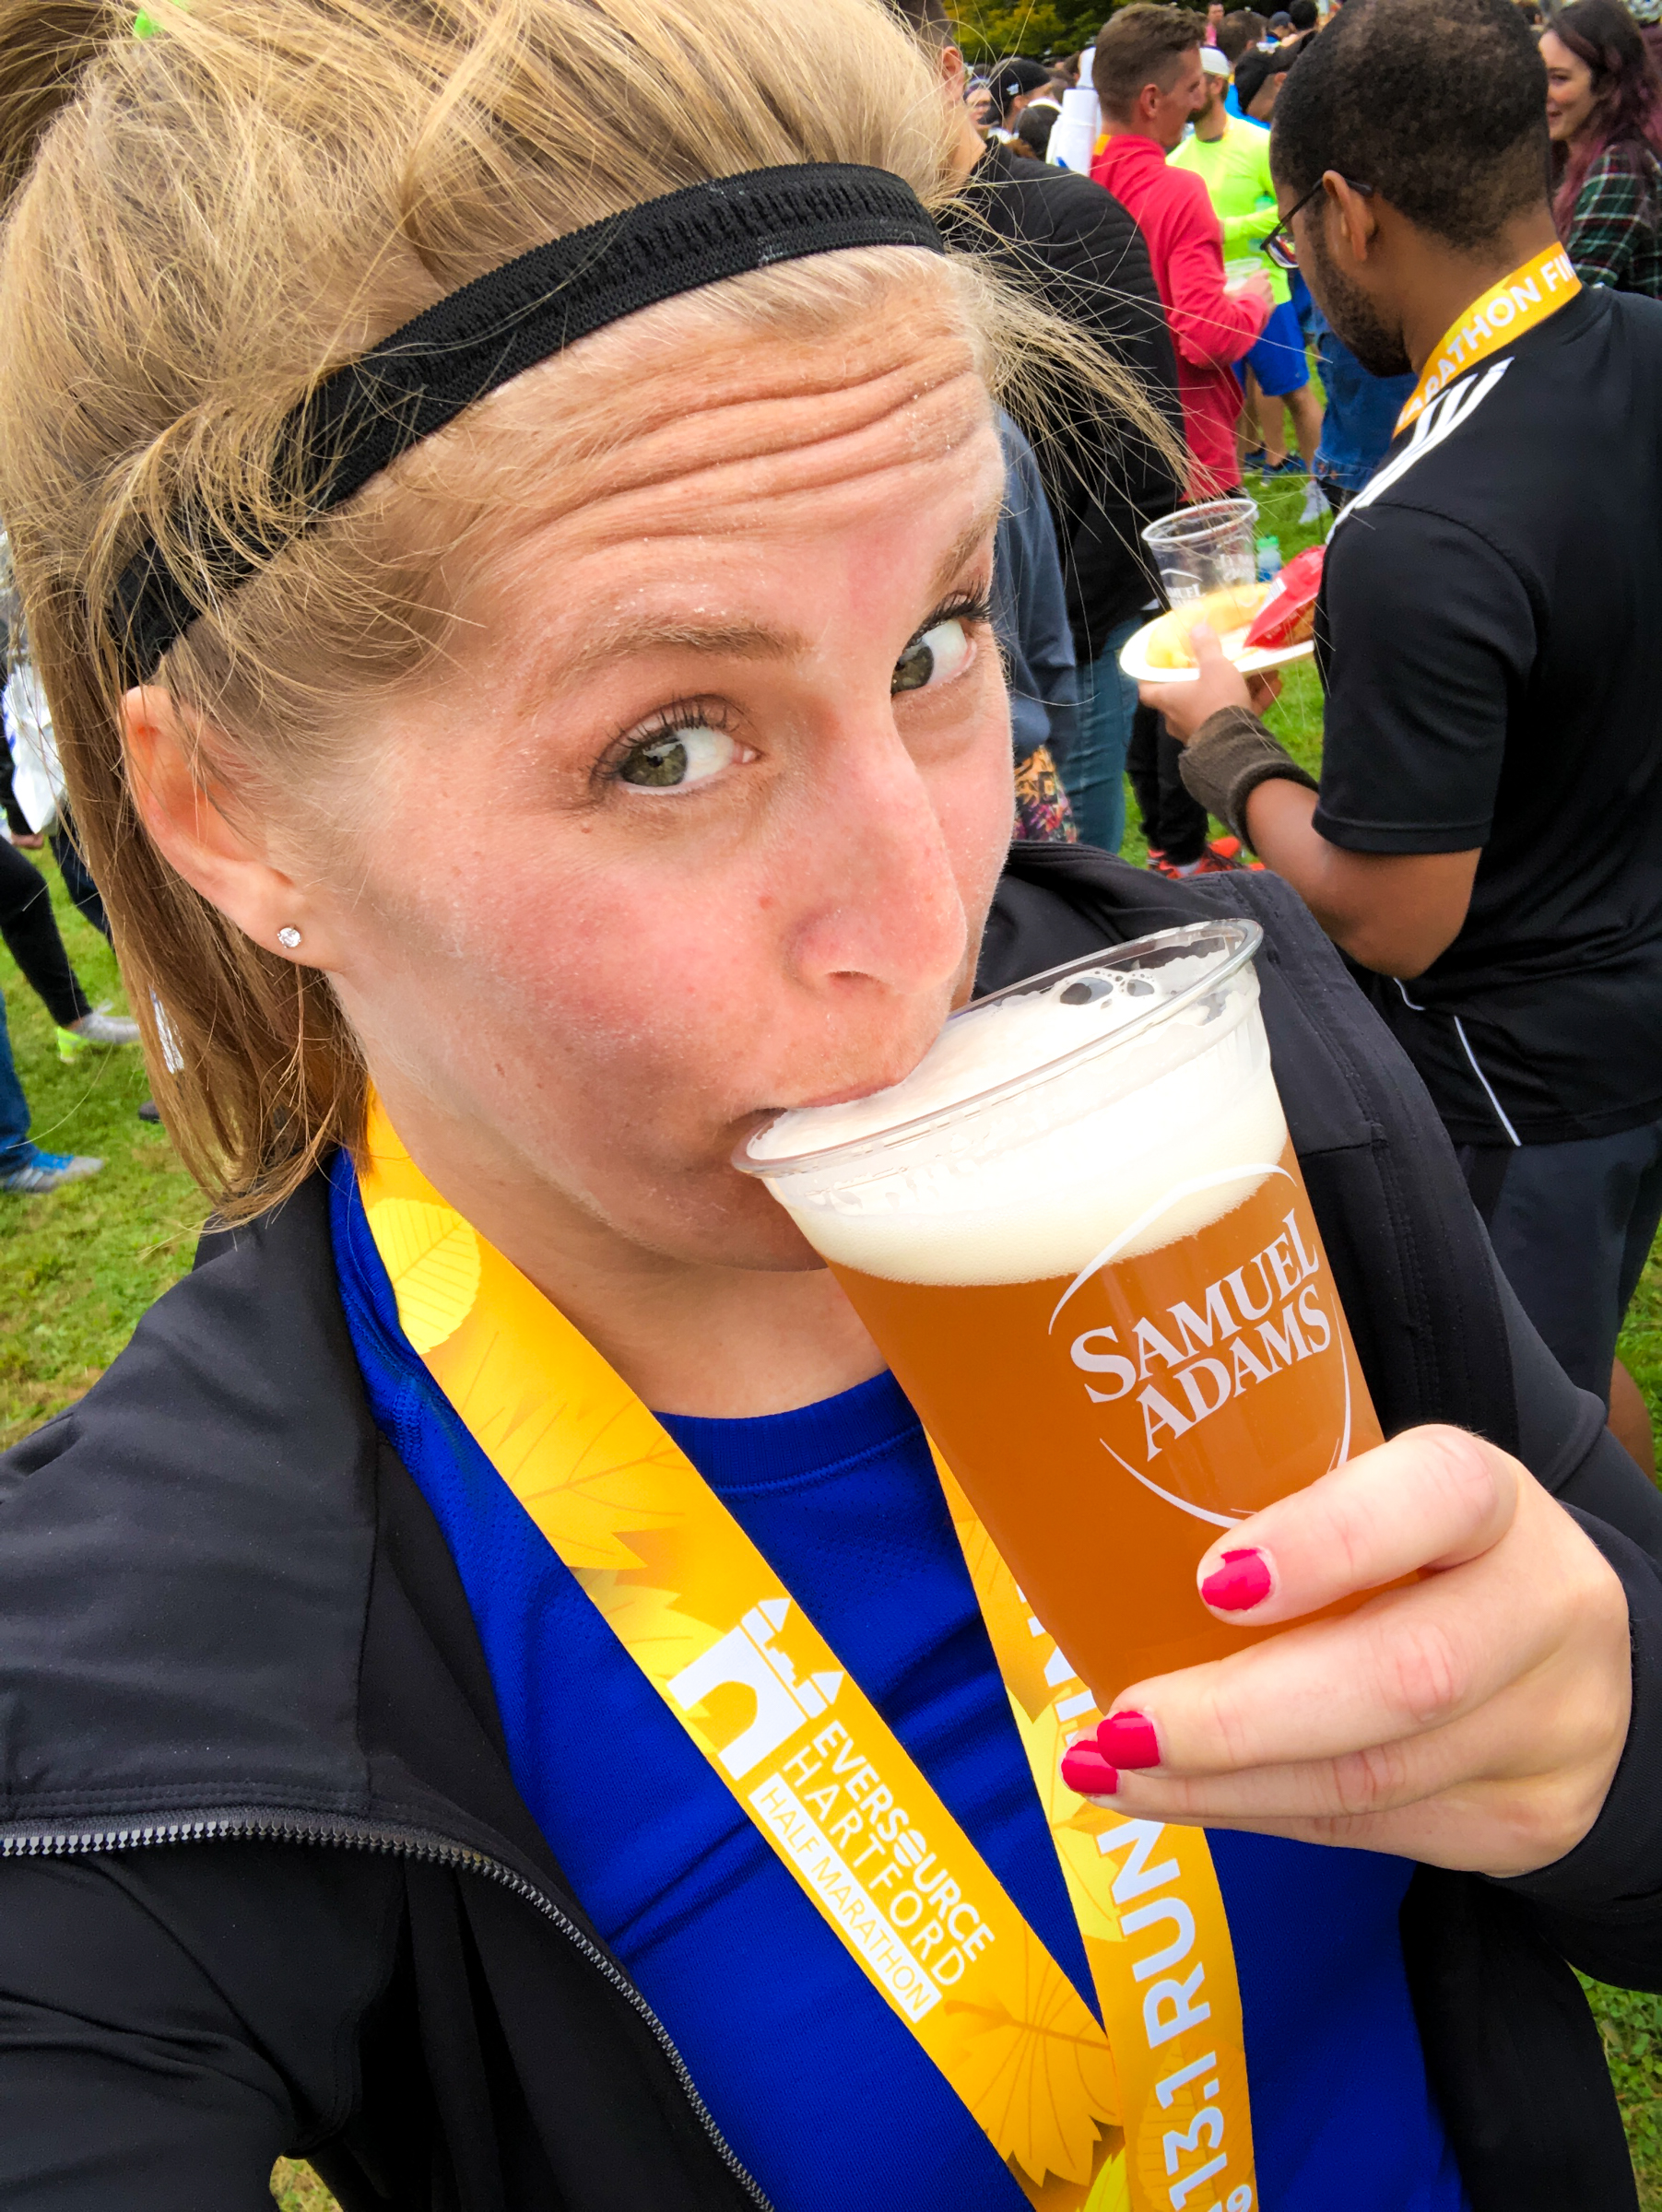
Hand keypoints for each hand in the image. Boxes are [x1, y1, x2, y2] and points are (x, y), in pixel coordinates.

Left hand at [1059, 1426, 1631, 1876]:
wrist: (1564, 1652)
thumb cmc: (1418, 1551)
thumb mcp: (1379, 1494)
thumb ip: (1279, 1502)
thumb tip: (1095, 1532)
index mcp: (1493, 1495)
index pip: (1434, 1495)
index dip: (1326, 1539)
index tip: (1212, 1581)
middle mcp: (1547, 1603)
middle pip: (1407, 1673)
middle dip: (1241, 1714)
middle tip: (1123, 1724)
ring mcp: (1554, 1725)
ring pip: (1376, 1776)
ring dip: (1223, 1783)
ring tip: (1111, 1768)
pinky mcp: (1532, 1818)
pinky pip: (1372, 1828)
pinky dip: (1257, 1814)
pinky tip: (1176, 1797)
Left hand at [1137, 621, 1259, 741]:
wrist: (1236, 745)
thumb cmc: (1217, 700)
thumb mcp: (1214, 666)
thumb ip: (1206, 647)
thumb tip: (1197, 628)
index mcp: (1169, 700)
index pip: (1148, 691)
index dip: (1149, 677)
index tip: (1157, 665)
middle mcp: (1179, 718)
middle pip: (1186, 695)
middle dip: (1202, 679)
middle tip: (1214, 664)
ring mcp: (1200, 731)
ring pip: (1216, 704)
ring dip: (1236, 687)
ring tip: (1259, 670)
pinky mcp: (1221, 741)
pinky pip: (1235, 717)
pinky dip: (1252, 702)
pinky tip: (1275, 684)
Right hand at [1225, 268, 1275, 324]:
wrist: (1244, 321)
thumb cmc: (1236, 303)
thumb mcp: (1228, 294)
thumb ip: (1228, 290)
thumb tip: (1224, 290)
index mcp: (1257, 279)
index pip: (1264, 272)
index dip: (1260, 277)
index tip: (1254, 282)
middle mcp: (1267, 286)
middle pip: (1266, 285)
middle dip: (1261, 290)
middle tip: (1251, 298)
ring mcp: (1271, 298)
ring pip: (1269, 297)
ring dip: (1264, 300)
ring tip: (1254, 308)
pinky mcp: (1273, 310)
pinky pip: (1271, 307)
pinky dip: (1266, 310)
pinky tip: (1259, 315)